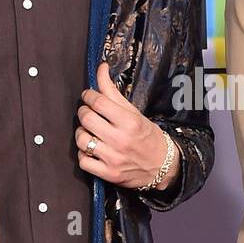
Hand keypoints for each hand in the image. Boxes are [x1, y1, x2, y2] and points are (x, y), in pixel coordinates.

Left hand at [75, 62, 180, 189]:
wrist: (162, 166)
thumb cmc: (147, 136)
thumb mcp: (134, 112)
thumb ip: (113, 91)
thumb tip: (100, 68)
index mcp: (129, 122)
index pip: (98, 102)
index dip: (88, 96)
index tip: (89, 96)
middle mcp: (121, 140)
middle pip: (86, 119)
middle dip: (83, 112)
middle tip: (88, 112)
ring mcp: (113, 159)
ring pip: (81, 140)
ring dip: (81, 133)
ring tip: (89, 131)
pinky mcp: (108, 174)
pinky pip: (83, 161)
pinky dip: (83, 154)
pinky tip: (91, 149)